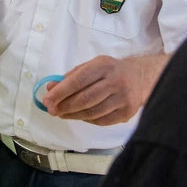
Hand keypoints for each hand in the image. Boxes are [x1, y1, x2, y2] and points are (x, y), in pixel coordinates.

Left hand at [42, 55, 160, 125]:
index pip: (78, 81)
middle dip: (64, 106)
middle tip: (52, 110)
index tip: (47, 100)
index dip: (60, 92)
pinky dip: (86, 120)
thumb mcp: (91, 66)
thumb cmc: (110, 71)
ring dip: (73, 115)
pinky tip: (79, 116)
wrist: (140, 77)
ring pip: (92, 112)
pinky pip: (101, 121)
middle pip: (85, 99)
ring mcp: (123, 98)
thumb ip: (71, 77)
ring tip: (62, 114)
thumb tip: (50, 88)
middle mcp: (115, 81)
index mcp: (104, 66)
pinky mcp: (127, 112)